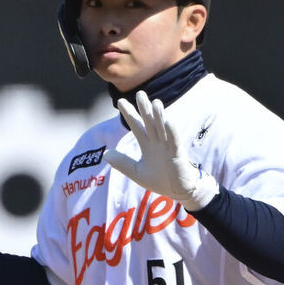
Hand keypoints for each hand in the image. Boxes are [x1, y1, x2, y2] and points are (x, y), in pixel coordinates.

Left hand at [104, 91, 218, 211]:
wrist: (177, 191)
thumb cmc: (159, 180)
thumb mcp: (137, 172)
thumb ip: (123, 163)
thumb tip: (106, 154)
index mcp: (147, 144)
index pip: (136, 126)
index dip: (129, 114)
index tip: (120, 102)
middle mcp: (157, 142)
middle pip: (150, 122)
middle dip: (145, 108)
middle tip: (140, 93)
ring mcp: (168, 146)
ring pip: (163, 128)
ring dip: (159, 116)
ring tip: (155, 102)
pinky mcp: (178, 154)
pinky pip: (175, 142)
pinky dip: (172, 132)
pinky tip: (169, 122)